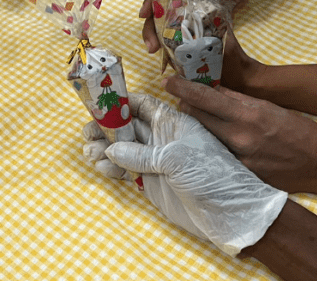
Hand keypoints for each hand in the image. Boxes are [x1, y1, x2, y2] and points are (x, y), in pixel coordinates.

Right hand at [98, 93, 286, 255]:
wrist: (227, 215)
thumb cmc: (212, 177)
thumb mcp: (176, 159)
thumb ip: (141, 152)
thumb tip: (111, 149)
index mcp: (171, 122)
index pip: (141, 104)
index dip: (119, 102)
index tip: (97, 104)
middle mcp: (159, 138)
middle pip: (124, 124)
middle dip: (104, 127)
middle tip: (88, 134)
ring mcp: (153, 160)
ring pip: (119, 148)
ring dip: (103, 148)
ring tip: (91, 155)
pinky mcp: (148, 180)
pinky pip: (122, 169)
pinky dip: (109, 168)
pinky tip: (105, 170)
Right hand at [139, 0, 302, 52]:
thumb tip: (197, 14)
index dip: (150, 3)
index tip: (143, 18)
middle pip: (170, 6)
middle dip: (159, 28)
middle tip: (155, 48)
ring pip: (189, 17)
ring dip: (181, 35)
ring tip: (174, 55)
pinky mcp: (229, 0)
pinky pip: (213, 20)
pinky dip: (207, 34)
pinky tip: (200, 49)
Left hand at [164, 76, 316, 200]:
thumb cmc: (296, 131)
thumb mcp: (267, 108)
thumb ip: (236, 100)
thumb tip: (210, 90)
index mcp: (247, 116)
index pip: (205, 98)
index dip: (182, 88)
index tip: (167, 82)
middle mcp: (239, 138)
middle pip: (196, 119)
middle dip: (186, 108)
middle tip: (182, 101)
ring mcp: (237, 160)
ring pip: (201, 139)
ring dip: (196, 129)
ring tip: (197, 123)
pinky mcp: (238, 176)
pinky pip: (214, 157)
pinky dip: (209, 148)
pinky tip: (209, 146)